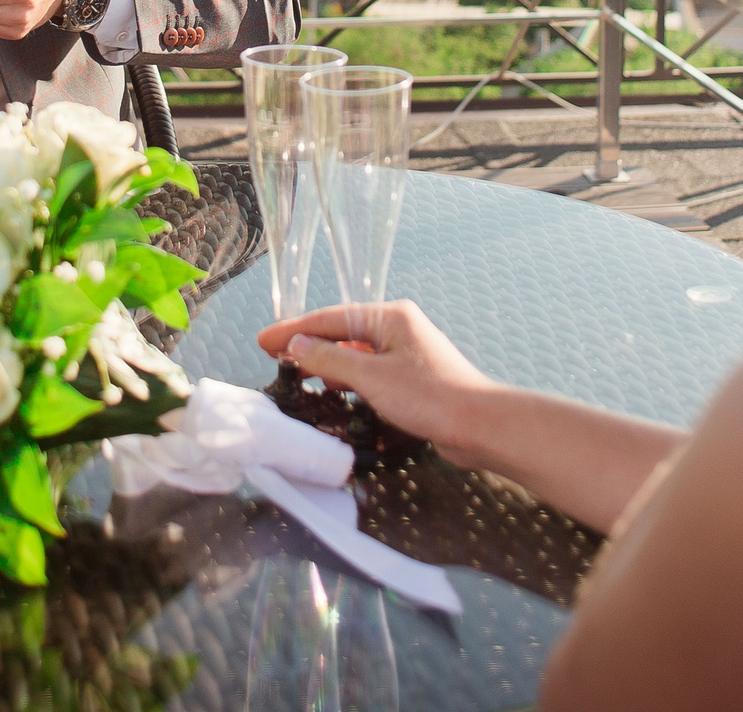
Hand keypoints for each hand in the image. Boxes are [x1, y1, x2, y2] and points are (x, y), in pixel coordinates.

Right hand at [256, 300, 506, 467]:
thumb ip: (330, 359)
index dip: (294, 330)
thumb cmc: (429, 395)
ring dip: (328, 362)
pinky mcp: (413, 377)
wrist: (479, 426)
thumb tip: (297, 346)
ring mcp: (407, 353)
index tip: (263, 341)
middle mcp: (398, 328)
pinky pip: (371, 370)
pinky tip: (336, 389)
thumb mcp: (371, 376)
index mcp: (390, 317)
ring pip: (356, 352)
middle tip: (273, 357)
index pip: (331, 318)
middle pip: (343, 332)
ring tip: (298, 373)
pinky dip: (349, 377)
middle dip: (309, 344)